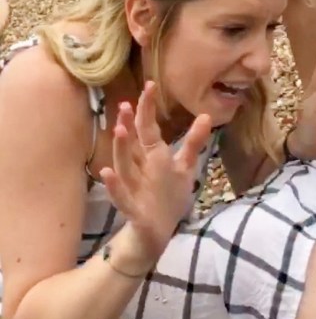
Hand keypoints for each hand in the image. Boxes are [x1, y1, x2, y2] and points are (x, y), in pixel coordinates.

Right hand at [100, 82, 211, 259]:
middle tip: (126, 104)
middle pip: (134, 143)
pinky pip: (120, 196)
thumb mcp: (184, 168)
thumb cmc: (167, 196)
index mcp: (152, 156)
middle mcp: (139, 167)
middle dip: (130, 124)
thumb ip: (194, 142)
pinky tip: (106, 172)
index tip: (150, 85)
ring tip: (119, 130)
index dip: (148, 109)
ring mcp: (133, 186)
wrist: (154, 234)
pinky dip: (114, 186)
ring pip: (125, 165)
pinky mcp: (131, 208)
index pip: (148, 128)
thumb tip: (207, 115)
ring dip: (121, 149)